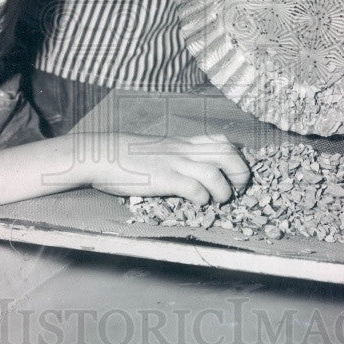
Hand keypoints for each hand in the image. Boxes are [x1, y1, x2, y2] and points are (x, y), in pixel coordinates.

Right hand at [90, 132, 250, 205]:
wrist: (103, 155)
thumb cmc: (126, 155)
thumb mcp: (158, 149)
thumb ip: (175, 155)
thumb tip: (188, 167)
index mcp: (183, 144)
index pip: (221, 141)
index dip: (236, 156)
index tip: (236, 172)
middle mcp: (184, 151)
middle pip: (227, 154)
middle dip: (241, 172)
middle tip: (238, 188)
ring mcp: (174, 164)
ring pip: (214, 173)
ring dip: (223, 190)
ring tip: (219, 200)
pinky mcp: (164, 178)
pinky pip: (193, 188)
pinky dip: (202, 198)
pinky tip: (198, 203)